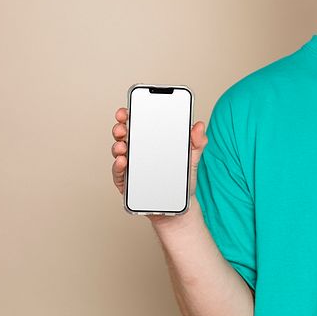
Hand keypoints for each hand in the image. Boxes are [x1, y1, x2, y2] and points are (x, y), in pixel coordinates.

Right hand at [111, 107, 206, 223]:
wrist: (178, 207)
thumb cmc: (182, 180)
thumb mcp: (192, 159)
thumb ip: (197, 142)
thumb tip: (199, 125)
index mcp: (153, 141)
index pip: (140, 123)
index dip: (131, 114)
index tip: (128, 108)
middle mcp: (139, 151)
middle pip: (125, 134)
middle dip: (120, 126)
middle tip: (123, 124)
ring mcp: (131, 166)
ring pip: (118, 151)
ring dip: (117, 145)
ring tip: (122, 145)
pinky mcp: (126, 182)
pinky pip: (119, 172)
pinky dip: (118, 165)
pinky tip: (122, 161)